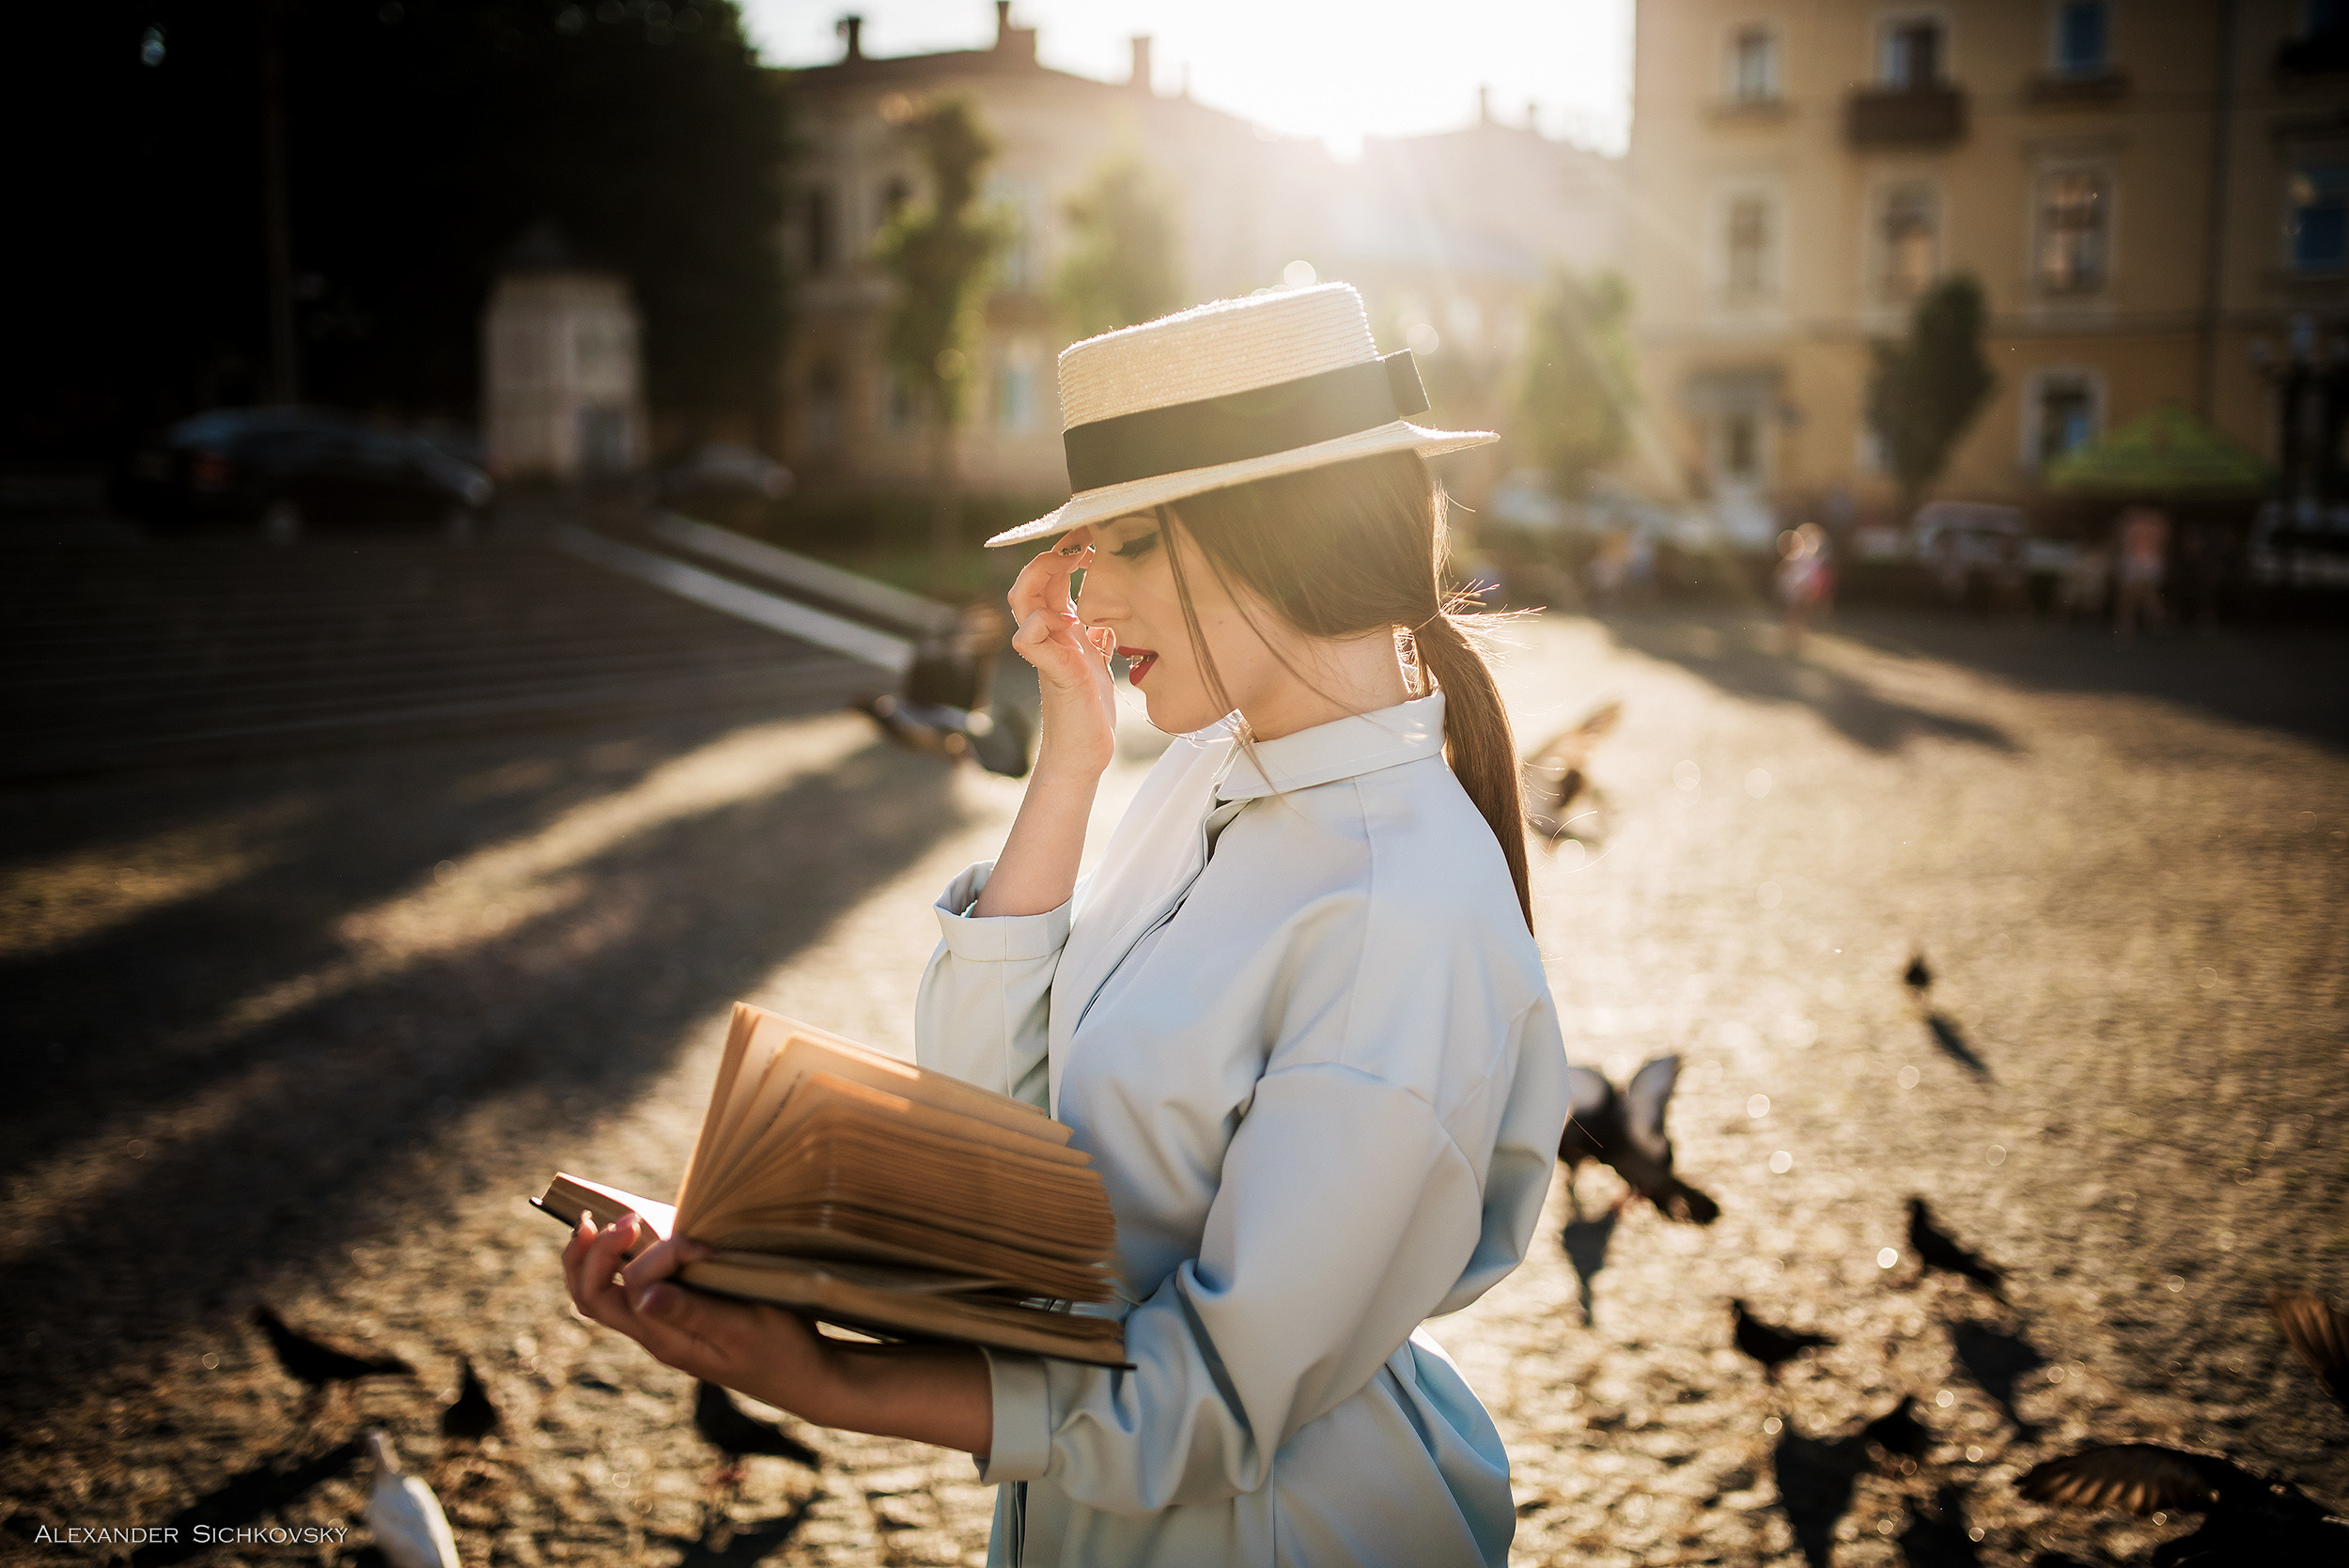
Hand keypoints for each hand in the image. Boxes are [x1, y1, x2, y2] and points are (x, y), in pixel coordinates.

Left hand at [561, 1213, 832, 1414]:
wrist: (805, 1379)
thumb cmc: (782, 1350)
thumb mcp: (743, 1328)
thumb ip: (693, 1311)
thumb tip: (645, 1295)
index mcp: (668, 1340)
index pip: (634, 1286)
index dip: (658, 1253)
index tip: (699, 1244)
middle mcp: (655, 1336)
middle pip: (591, 1298)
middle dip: (588, 1255)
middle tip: (611, 1220)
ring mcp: (663, 1329)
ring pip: (601, 1297)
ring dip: (592, 1259)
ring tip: (596, 1224)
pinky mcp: (677, 1320)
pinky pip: (626, 1294)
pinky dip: (614, 1265)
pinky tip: (629, 1241)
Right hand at [1006, 530, 1116, 778]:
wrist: (1085, 752)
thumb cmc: (1090, 711)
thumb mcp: (1099, 664)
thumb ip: (1098, 640)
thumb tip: (1106, 623)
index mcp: (1062, 630)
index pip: (1050, 581)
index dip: (1064, 557)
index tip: (1089, 541)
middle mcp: (1049, 637)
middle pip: (1029, 583)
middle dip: (1048, 557)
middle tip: (1077, 545)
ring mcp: (1047, 653)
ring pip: (1021, 602)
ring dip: (1038, 577)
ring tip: (1064, 563)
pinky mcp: (1053, 672)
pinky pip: (1029, 639)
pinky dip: (1038, 623)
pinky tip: (1065, 620)